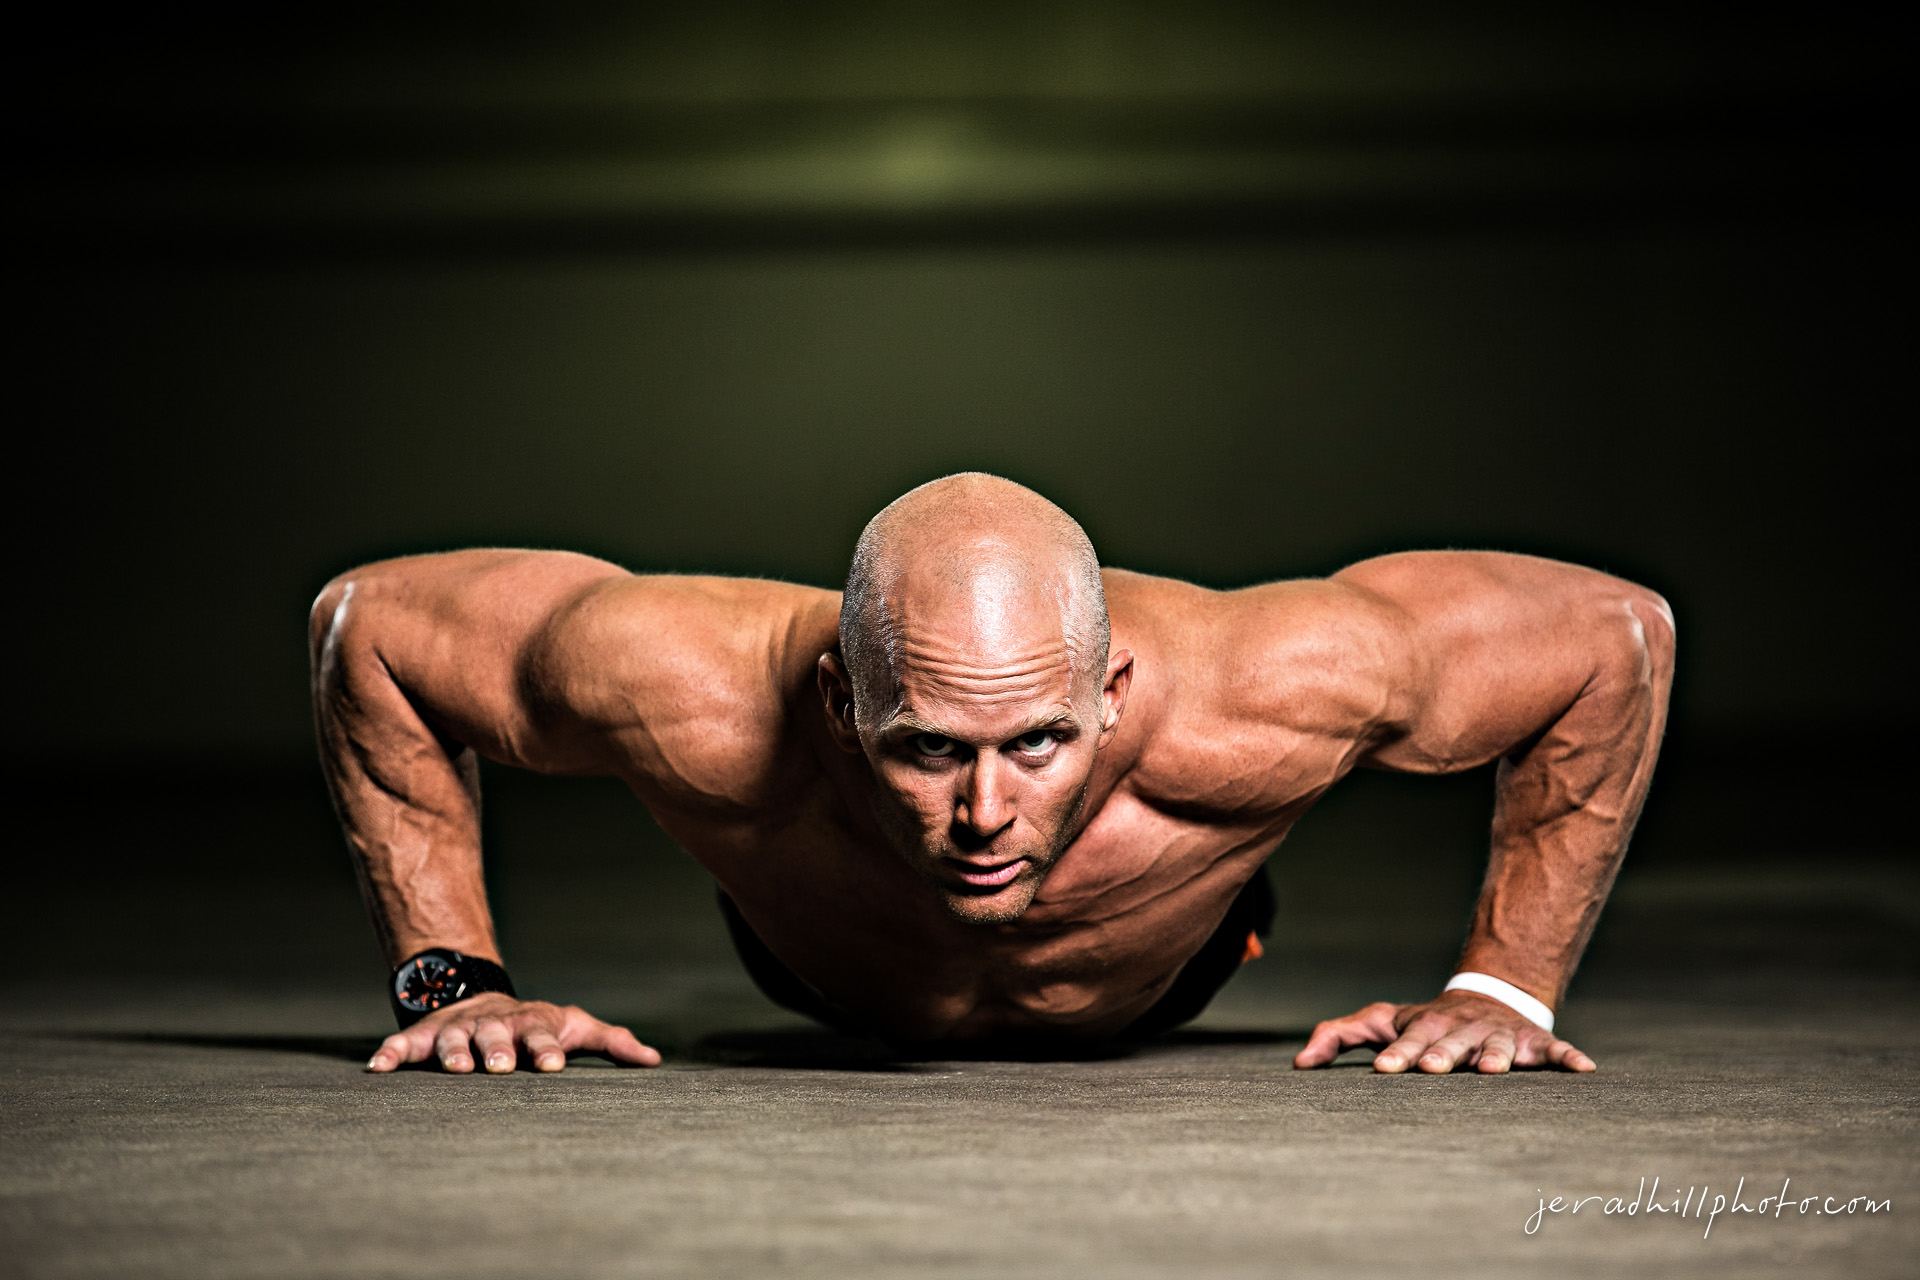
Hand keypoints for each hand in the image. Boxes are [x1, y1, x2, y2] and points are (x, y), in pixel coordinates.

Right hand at [365, 992, 661, 1073]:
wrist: (483, 994)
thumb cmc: (539, 1023)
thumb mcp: (577, 1026)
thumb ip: (613, 1042)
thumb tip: (655, 1061)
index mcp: (532, 1022)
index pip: (543, 1033)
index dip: (547, 1048)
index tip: (552, 1066)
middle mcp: (494, 1022)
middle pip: (496, 1033)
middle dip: (498, 1049)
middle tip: (500, 1068)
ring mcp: (459, 1026)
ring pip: (454, 1036)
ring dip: (452, 1052)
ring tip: (454, 1070)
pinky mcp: (426, 1034)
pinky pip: (406, 1042)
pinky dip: (391, 1052)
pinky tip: (378, 1068)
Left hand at [1291, 991, 1595, 1073]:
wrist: (1487, 996)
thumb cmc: (1423, 1023)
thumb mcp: (1380, 1021)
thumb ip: (1338, 1036)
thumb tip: (1299, 1064)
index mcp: (1425, 1026)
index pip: (1406, 1040)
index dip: (1396, 1054)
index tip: (1383, 1070)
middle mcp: (1463, 1029)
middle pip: (1450, 1042)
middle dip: (1441, 1054)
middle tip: (1431, 1069)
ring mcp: (1501, 1035)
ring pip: (1500, 1045)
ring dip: (1498, 1056)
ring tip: (1495, 1070)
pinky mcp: (1537, 1043)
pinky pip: (1557, 1051)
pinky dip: (1570, 1058)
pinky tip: (1585, 1070)